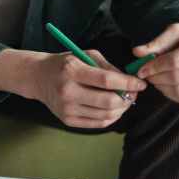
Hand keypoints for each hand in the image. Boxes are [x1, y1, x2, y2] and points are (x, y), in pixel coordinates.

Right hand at [30, 50, 146, 128]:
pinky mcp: (67, 120)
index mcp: (71, 71)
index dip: (128, 83)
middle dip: (128, 97)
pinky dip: (112, 117)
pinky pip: (98, 123)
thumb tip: (129, 80)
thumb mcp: (83, 55)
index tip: (141, 83)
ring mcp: (66, 109)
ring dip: (122, 108)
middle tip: (134, 92)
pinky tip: (114, 108)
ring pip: (106, 115)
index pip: (107, 80)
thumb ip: (107, 67)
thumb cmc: (64, 64)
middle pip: (108, 101)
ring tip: (125, 99)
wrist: (38, 78)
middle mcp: (67, 91)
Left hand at [132, 19, 178, 103]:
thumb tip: (136, 52)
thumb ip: (158, 42)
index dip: (154, 67)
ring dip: (161, 87)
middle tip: (146, 74)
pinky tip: (166, 85)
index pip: (174, 61)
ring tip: (155, 78)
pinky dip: (171, 95)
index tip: (140, 69)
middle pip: (176, 78)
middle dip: (156, 78)